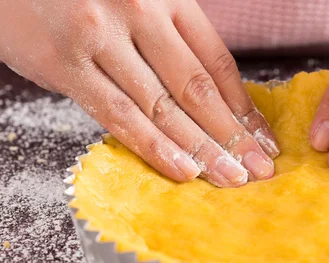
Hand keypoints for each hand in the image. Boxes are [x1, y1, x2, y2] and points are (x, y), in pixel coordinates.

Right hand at [0, 0, 278, 186]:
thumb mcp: (130, 1)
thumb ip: (161, 40)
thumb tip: (197, 99)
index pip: (216, 61)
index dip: (243, 106)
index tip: (262, 139)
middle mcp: (140, 11)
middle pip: (197, 87)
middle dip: (233, 135)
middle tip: (259, 170)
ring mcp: (101, 37)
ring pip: (162, 105)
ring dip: (201, 148)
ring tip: (231, 178)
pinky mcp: (66, 64)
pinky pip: (118, 114)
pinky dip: (153, 146)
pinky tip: (182, 170)